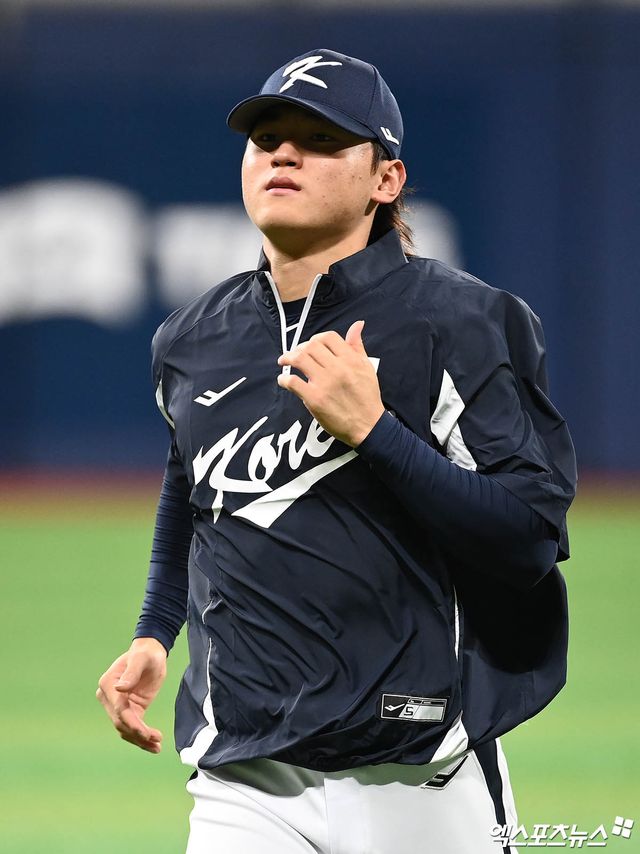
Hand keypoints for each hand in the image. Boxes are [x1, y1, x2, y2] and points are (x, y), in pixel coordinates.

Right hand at [96, 637, 166, 752]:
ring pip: (125, 729)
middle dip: (138, 734)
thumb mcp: (142, 658)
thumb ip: (132, 672)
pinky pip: (131, 727)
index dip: (132, 723)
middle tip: (157, 740)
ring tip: (157, 747)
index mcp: (108, 683)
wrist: (150, 653)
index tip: (146, 733)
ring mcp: (116, 704)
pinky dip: (141, 737)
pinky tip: (153, 745)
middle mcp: (108, 696)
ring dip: (140, 740)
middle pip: (121, 722)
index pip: (119, 709)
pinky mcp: (128, 709)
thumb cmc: (146, 653)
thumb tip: (120, 688)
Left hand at [277, 320, 383, 446]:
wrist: (369, 425)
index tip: (309, 346)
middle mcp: (337, 368)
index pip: (328, 337)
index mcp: (350, 359)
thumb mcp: (367, 367)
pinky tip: (283, 381)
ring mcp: (325, 383)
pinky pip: (293, 382)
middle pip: (310, 346)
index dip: (315, 339)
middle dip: (299, 348)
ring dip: (287, 358)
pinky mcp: (315, 399)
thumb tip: (357, 324)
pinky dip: (284, 379)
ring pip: (299, 359)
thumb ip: (357, 346)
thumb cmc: (368, 397)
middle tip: (293, 354)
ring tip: (283, 361)